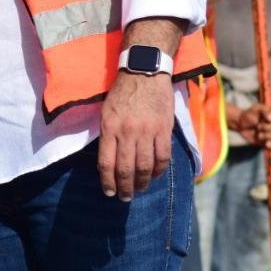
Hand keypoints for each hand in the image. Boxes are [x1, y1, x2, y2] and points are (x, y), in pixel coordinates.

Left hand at [97, 71, 173, 201]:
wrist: (144, 72)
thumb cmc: (122, 92)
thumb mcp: (106, 111)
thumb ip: (107, 135)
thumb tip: (108, 161)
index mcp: (109, 127)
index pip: (106, 162)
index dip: (107, 181)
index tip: (109, 192)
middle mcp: (127, 132)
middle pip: (126, 169)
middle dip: (124, 188)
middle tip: (124, 198)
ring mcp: (147, 131)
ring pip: (145, 166)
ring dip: (142, 183)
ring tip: (139, 190)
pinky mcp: (164, 129)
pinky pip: (163, 157)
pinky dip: (158, 170)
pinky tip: (154, 176)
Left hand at [233, 103, 270, 148]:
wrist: (243, 126)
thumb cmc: (249, 116)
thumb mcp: (253, 110)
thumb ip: (261, 112)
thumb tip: (269, 116)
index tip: (268, 119)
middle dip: (268, 127)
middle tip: (258, 127)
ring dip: (268, 136)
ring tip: (259, 135)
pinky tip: (267, 144)